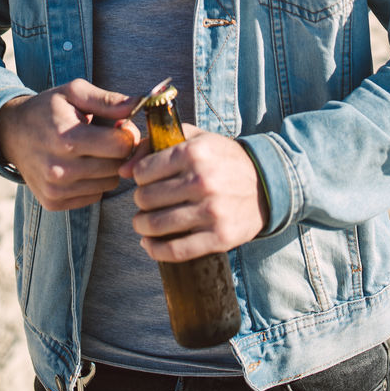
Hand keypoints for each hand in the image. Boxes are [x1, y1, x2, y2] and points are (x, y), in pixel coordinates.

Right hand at [0, 79, 140, 210]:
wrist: (10, 133)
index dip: (126, 134)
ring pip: (109, 184)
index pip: (120, 146)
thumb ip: (108, 100)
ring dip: (107, 167)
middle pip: (117, 167)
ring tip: (90, 150)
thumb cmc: (47, 109)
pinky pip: (94, 196)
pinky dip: (93, 182)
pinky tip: (80, 165)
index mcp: (68, 139)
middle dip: (118, 151)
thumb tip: (139, 104)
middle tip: (104, 138)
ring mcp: (56, 190)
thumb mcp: (74, 92)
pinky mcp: (53, 203)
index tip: (118, 126)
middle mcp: (61, 170)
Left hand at [119, 126, 267, 261]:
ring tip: (143, 223)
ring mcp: (211, 211)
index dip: (139, 177)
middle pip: (146, 198)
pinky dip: (155, 250)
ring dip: (142, 226)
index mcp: (194, 153)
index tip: (145, 180)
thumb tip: (123, 169)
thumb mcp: (196, 139)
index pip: (144, 171)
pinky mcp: (218, 237)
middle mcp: (202, 181)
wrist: (266, 185)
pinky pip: (175, 250)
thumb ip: (156, 144)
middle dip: (140, 201)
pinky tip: (149, 244)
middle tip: (146, 202)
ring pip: (156, 225)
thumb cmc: (223, 159)